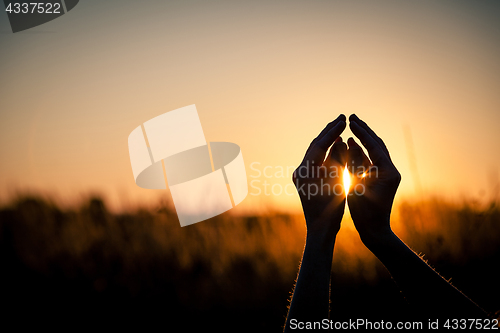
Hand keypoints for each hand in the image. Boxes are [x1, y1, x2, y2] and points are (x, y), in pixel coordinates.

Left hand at [292, 115, 346, 242]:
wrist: (320, 229)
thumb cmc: (331, 209)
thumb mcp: (337, 182)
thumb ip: (338, 161)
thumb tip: (340, 141)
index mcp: (304, 171)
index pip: (318, 145)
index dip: (332, 132)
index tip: (344, 120)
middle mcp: (299, 171)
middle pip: (314, 145)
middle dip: (328, 132)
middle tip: (342, 117)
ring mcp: (300, 175)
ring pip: (314, 152)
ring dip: (327, 140)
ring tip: (340, 127)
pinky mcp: (305, 179)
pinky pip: (316, 160)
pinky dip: (326, 152)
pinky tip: (336, 145)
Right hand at [346, 114, 400, 245]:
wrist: (374, 230)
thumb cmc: (364, 212)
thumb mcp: (356, 186)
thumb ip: (354, 164)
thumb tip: (352, 143)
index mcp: (388, 171)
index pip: (374, 145)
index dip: (361, 132)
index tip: (350, 120)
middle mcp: (391, 170)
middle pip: (377, 144)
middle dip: (364, 131)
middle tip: (352, 118)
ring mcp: (387, 174)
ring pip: (375, 151)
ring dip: (363, 140)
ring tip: (352, 128)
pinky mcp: (381, 179)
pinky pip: (371, 161)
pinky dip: (362, 152)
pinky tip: (352, 146)